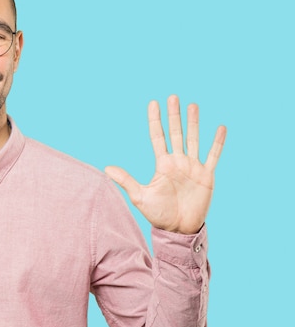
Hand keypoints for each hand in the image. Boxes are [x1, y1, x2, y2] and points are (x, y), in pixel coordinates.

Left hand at [104, 95, 226, 234]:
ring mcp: (193, 167)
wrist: (179, 229)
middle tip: (173, 97)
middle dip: (174, 116)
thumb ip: (126, 180)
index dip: (155, 120)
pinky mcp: (206, 175)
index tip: (153, 103)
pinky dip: (217, 142)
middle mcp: (178, 162)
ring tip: (192, 105)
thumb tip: (106, 168)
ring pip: (194, 139)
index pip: (158, 137)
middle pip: (176, 133)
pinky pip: (213, 155)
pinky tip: (219, 127)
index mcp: (162, 164)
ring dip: (194, 123)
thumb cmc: (159, 214)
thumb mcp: (140, 197)